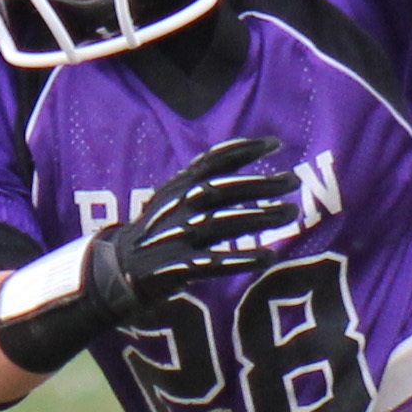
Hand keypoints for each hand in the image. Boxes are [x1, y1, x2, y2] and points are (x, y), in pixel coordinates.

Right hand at [88, 135, 305, 319]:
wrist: (119, 268)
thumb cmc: (157, 228)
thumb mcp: (172, 195)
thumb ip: (200, 177)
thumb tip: (237, 154)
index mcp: (179, 186)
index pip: (213, 161)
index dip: (245, 149)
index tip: (275, 143)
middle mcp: (180, 207)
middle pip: (225, 189)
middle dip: (262, 184)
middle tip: (293, 181)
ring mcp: (179, 236)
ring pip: (225, 222)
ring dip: (261, 217)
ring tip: (290, 214)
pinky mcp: (180, 266)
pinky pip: (217, 262)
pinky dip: (244, 259)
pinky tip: (270, 257)